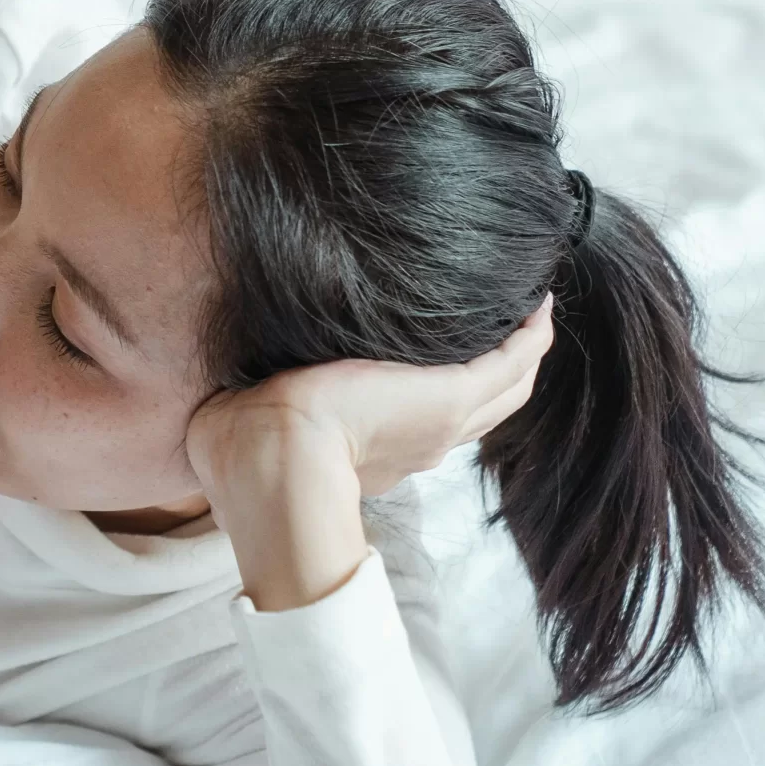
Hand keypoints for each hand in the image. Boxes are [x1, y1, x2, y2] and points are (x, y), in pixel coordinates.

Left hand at [186, 299, 553, 502]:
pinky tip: (537, 299)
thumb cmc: (241, 454)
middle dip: (499, 370)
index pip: (418, 425)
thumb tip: (226, 384)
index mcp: (372, 456)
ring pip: (505, 388)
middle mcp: (417, 445)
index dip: (435, 396)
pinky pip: (513, 358)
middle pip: (482, 410)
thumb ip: (251, 403)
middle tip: (511, 328)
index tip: (435, 366)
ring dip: (523, 350)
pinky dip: (529, 332)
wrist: (270, 466)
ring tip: (530, 310)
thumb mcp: (251, 422)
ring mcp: (442, 423)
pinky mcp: (451, 395)